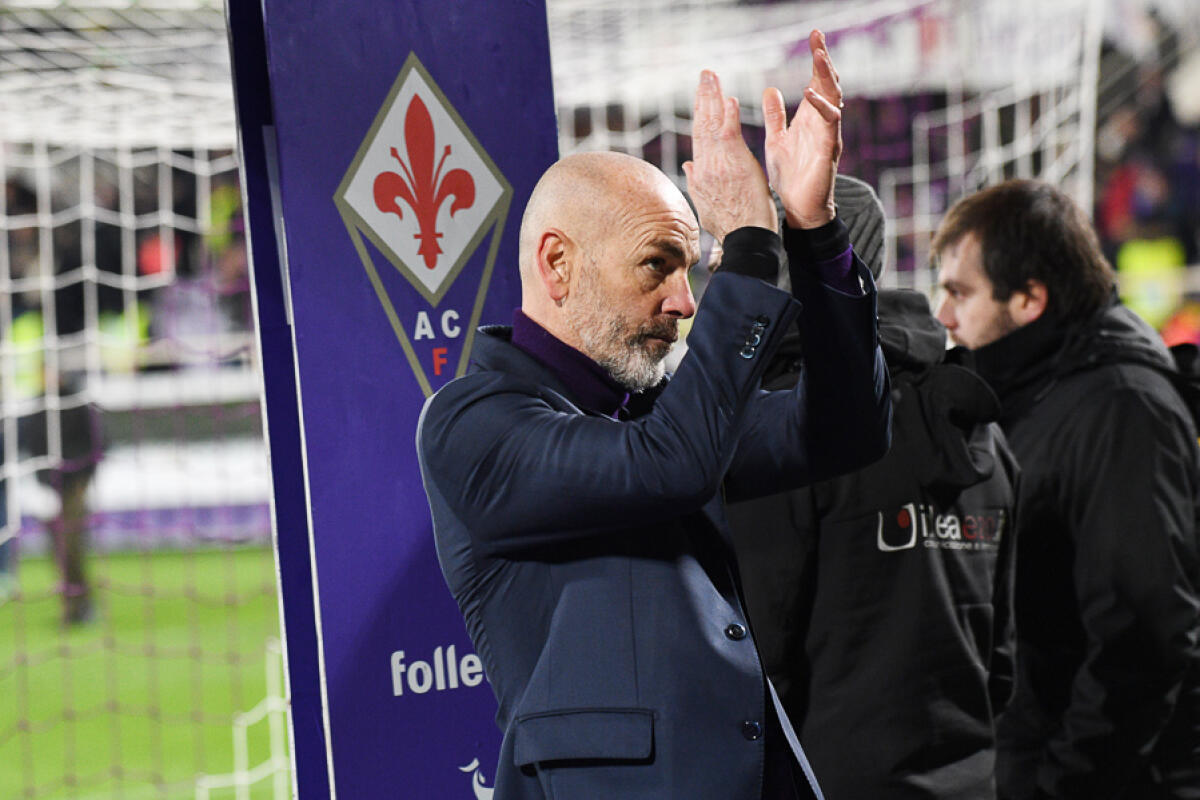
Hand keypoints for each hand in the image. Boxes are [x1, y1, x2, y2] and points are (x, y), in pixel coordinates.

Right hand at [683, 70, 776, 243]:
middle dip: (702, 97)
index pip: (698, 137)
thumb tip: (688, 165)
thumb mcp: (706, 205)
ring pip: (712, 125)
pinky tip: (728, 99)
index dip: (699, 114)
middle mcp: (705, 167)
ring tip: (712, 77)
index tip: (701, 97)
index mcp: (700, 174)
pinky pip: (730, 134)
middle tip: (705, 75)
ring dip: (712, 98)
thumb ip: (696, 183)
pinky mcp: (736, 165)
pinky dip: (728, 116)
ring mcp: (719, 165)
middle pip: (701, 125)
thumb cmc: (731, 227)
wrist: (745, 240)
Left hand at [763, 29, 843, 228]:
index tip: (814, 35)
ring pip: (833, 99)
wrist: (797, 209)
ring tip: (819, 56)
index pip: (817, 81)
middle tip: (818, 36)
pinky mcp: (828, 151)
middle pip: (828, 84)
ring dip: (826, 77)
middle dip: (824, 60)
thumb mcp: (776, 139)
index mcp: (810, 118)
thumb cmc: (789, 177)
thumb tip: (771, 89)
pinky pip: (829, 124)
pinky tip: (811, 94)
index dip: (817, 59)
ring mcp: (828, 135)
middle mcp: (823, 123)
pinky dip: (822, 108)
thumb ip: (776, 116)